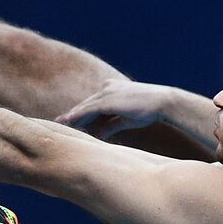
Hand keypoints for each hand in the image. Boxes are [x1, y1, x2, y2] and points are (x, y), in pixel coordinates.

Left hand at [55, 79, 170, 139]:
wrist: (163, 101)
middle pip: (86, 104)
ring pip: (84, 106)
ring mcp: (107, 93)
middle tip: (59, 121)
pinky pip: (88, 110)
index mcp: (113, 89)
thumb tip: (100, 135)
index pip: (93, 103)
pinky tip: (69, 121)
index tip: (71, 120)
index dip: (81, 113)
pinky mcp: (107, 101)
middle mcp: (107, 88)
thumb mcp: (126, 119)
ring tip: (60, 123)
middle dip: (73, 114)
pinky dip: (77, 116)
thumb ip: (111, 125)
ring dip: (72, 116)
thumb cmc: (149, 110)